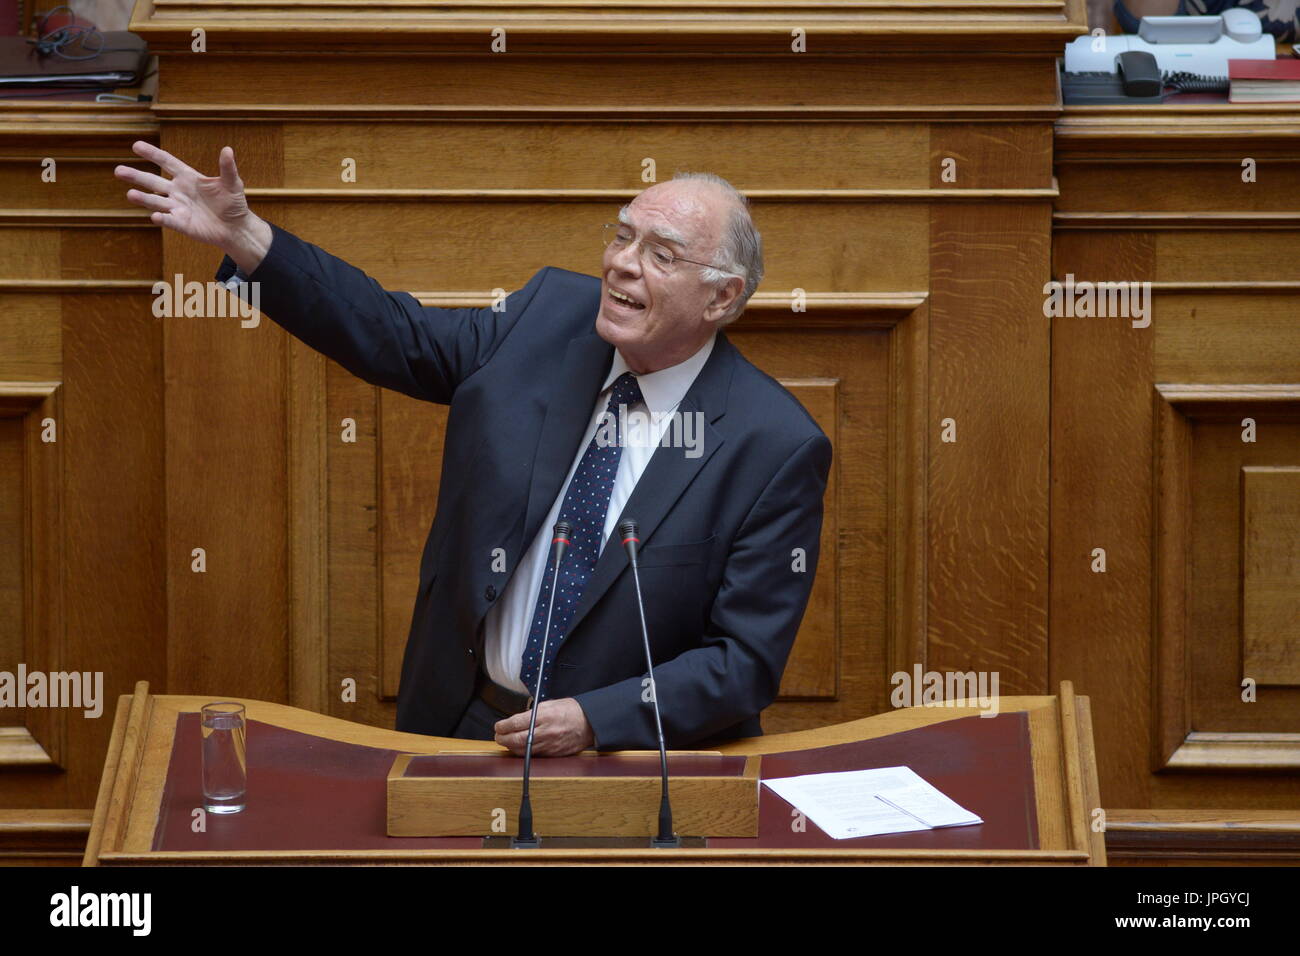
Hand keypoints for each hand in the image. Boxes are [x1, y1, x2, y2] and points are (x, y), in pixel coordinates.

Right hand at [115, 141, 269, 268]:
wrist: (236, 228)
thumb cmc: (233, 203)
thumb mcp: (232, 184)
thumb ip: (227, 168)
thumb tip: (227, 150)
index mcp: (188, 177)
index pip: (167, 162)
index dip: (152, 154)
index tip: (135, 145)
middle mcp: (178, 191)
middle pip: (154, 181)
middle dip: (137, 176)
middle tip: (118, 171)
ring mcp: (178, 208)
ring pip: (156, 201)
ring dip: (143, 198)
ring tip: (130, 194)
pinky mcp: (182, 224)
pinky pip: (169, 221)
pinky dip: (163, 219)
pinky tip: (155, 217)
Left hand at [494, 698, 593, 756]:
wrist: (589, 723)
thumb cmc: (571, 711)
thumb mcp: (550, 704)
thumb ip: (533, 712)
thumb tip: (518, 720)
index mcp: (544, 716)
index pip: (516, 723)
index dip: (503, 726)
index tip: (498, 726)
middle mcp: (545, 731)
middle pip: (516, 739)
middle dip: (503, 738)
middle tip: (498, 735)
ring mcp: (549, 744)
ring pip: (522, 750)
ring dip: (511, 746)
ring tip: (506, 741)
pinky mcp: (553, 754)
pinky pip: (533, 755)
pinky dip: (524, 752)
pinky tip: (520, 748)